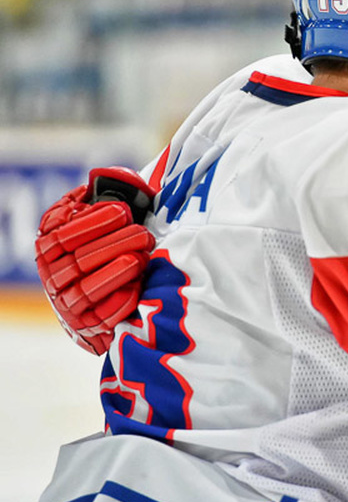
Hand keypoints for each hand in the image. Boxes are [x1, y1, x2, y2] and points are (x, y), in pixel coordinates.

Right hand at [35, 167, 155, 354]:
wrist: (108, 294)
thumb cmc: (109, 243)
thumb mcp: (104, 215)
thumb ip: (107, 192)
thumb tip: (104, 175)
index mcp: (50, 245)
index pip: (61, 234)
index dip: (92, 222)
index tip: (122, 210)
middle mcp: (52, 275)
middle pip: (80, 259)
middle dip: (117, 243)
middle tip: (144, 234)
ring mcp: (67, 302)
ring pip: (87, 288)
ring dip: (119, 270)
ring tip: (142, 256)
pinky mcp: (87, 325)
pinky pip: (102, 315)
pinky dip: (120, 300)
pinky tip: (137, 285)